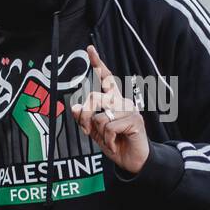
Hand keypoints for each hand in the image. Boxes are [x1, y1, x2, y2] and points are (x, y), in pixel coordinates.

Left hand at [71, 45, 149, 174]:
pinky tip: (116, 144)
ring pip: (99, 117)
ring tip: (109, 140)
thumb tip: (74, 107)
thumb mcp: (95, 131)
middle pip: (94, 99)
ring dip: (99, 134)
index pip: (105, 79)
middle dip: (84, 118)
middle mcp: (122, 101)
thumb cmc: (115, 143)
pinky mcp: (135, 120)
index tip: (89, 49)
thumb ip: (85, 119)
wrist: (133, 160)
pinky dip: (108, 141)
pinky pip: (109, 127)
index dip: (97, 64)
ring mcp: (130, 110)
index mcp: (113, 100)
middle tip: (88, 132)